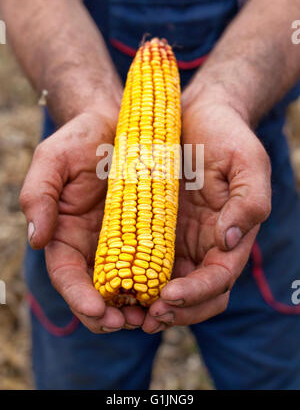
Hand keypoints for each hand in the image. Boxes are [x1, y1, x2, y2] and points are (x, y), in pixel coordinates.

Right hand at [20, 106, 145, 332]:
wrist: (117, 124)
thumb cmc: (81, 140)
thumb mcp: (53, 159)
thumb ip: (39, 196)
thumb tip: (36, 239)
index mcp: (66, 235)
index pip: (67, 275)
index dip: (79, 297)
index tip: (98, 311)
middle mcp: (93, 246)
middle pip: (98, 292)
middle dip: (111, 314)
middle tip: (131, 322)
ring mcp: (123, 242)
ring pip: (129, 286)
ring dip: (140, 306)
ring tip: (156, 315)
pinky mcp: (149, 234)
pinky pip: (156, 264)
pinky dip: (162, 282)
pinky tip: (175, 290)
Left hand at [142, 92, 270, 332]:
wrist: (195, 113)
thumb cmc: (226, 134)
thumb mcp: (247, 161)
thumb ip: (250, 201)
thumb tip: (230, 242)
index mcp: (230, 235)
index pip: (218, 279)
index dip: (198, 294)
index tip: (169, 296)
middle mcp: (204, 244)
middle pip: (194, 295)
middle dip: (173, 311)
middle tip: (144, 316)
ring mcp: (177, 237)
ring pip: (165, 285)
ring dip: (147, 304)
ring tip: (123, 310)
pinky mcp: (152, 226)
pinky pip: (140, 259)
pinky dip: (130, 277)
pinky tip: (111, 281)